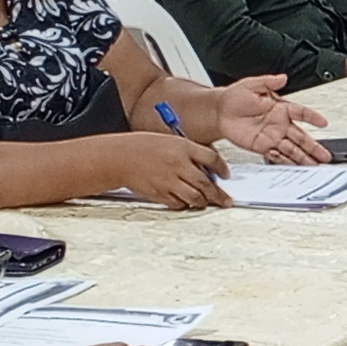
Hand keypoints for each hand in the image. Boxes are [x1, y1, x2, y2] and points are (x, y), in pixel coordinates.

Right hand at [104, 130, 230, 207]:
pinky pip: (178, 203)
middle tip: (226, 200)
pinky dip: (185, 204)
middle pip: (206, 183)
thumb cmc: (143, 147)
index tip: (226, 175)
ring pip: (195, 197)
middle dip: (219, 194)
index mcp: (182, 147)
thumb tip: (208, 167)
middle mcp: (177, 164)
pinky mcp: (159, 194)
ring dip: (203, 201)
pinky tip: (187, 201)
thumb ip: (190, 152)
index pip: (211, 158)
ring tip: (207, 202)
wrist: (120, 158)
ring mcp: (168, 181)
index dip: (222, 169)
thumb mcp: (171, 141)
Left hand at [212, 76, 329, 163]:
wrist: (218, 111)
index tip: (322, 123)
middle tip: (325, 154)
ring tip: (314, 164)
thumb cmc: (235, 97)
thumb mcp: (251, 84)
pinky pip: (276, 155)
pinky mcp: (262, 146)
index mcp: (280, 108)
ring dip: (303, 157)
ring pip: (292, 149)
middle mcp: (279, 124)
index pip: (300, 112)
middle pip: (301, 137)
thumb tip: (282, 78)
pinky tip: (295, 166)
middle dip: (313, 146)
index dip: (312, 117)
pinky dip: (286, 161)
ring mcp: (272, 136)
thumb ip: (268, 82)